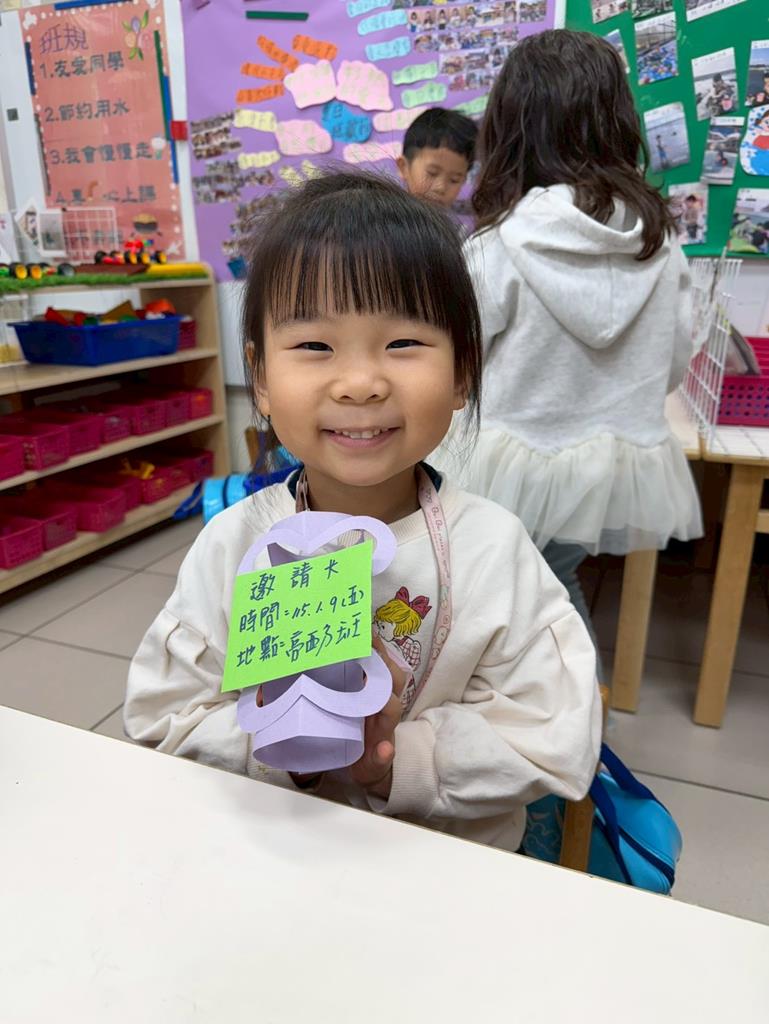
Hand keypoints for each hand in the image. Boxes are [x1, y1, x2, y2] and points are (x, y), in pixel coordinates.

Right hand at [349, 635, 409, 799]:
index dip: (382, 691)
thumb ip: (379, 760)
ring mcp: (380, 699)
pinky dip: (370, 655)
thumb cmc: (371, 764)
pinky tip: (355, 640)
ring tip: (359, 632)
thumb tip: (385, 751)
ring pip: (387, 672)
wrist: (375, 768)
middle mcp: (386, 707)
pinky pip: (376, 670)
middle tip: (364, 637)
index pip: (390, 703)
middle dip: (383, 659)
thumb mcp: (372, 769)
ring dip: (377, 653)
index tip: (370, 680)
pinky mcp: (370, 694)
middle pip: (393, 679)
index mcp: (386, 724)